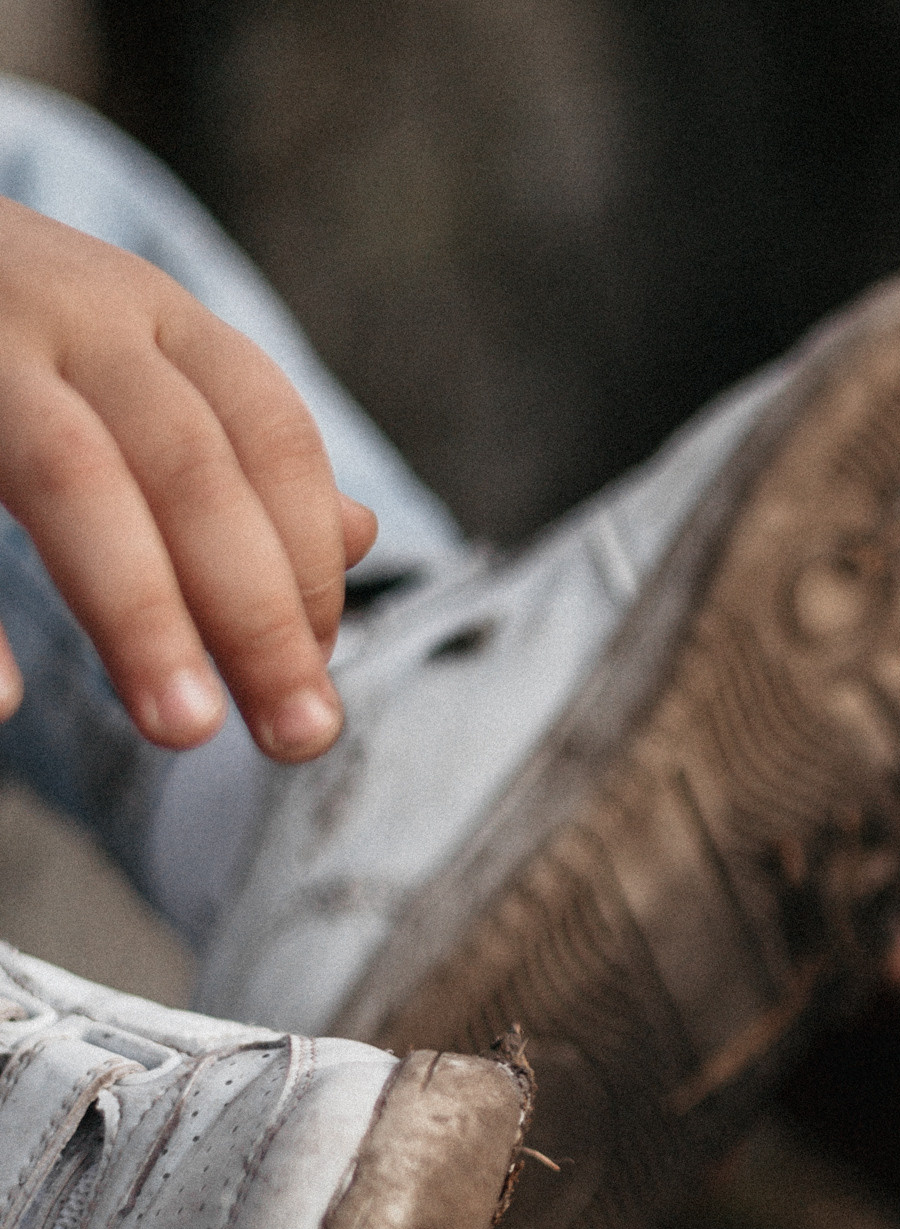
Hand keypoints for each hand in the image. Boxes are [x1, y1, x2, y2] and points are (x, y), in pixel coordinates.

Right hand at [0, 197, 372, 759]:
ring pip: (71, 476)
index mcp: (153, 315)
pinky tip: (3, 702)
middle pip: (191, 468)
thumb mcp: (135, 353)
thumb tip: (356, 536)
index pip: (272, 437)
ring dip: (139, 611)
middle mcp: (71, 317)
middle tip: (301, 735)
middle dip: (256, 610)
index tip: (321, 671)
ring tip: (187, 729)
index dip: (310, 561)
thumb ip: (233, 448)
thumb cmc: (15, 320)